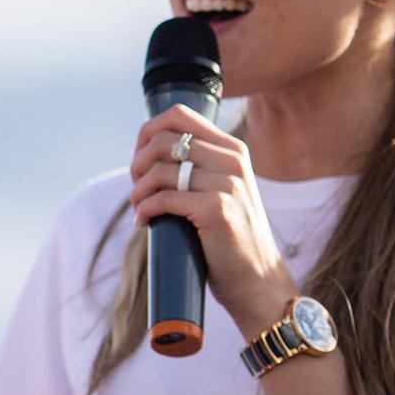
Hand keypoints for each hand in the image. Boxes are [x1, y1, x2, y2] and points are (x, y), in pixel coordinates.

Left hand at [129, 105, 296, 333]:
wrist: (257, 279)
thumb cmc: (228, 237)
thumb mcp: (220, 190)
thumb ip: (197, 167)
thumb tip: (147, 151)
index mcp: (232, 149)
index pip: (179, 115)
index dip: (147, 132)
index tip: (139, 160)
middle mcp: (232, 161)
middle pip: (162, 140)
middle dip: (137, 164)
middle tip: (137, 189)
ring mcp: (227, 184)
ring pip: (159, 170)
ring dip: (137, 191)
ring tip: (140, 208)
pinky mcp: (216, 210)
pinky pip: (162, 198)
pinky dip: (144, 210)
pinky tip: (144, 222)